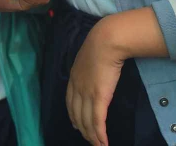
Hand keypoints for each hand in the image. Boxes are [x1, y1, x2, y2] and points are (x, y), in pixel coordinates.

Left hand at [66, 19, 125, 145]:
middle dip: (82, 129)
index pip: (70, 102)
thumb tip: (95, 71)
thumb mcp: (89, 56)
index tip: (75, 125)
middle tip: (89, 139)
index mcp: (73, 77)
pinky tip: (103, 143)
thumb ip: (89, 67)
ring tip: (98, 145)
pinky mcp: (99, 97)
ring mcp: (87, 93)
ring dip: (92, 136)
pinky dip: (100, 134)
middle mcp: (77, 87)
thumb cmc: (101, 44)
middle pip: (77, 115)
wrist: (106, 40)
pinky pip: (98, 121)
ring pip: (87, 121)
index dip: (73, 115)